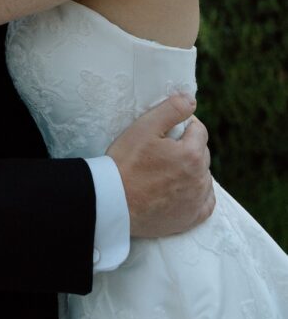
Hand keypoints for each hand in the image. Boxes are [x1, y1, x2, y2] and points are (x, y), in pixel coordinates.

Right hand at [107, 94, 214, 237]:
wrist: (113, 203)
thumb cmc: (126, 162)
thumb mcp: (144, 127)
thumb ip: (171, 109)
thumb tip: (191, 99)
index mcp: (192, 155)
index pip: (198, 130)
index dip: (183, 124)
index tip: (165, 128)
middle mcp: (200, 179)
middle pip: (202, 152)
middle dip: (187, 146)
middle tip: (162, 148)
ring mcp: (196, 202)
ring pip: (203, 176)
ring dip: (192, 169)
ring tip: (167, 168)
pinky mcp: (190, 219)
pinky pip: (205, 202)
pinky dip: (199, 193)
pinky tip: (183, 189)